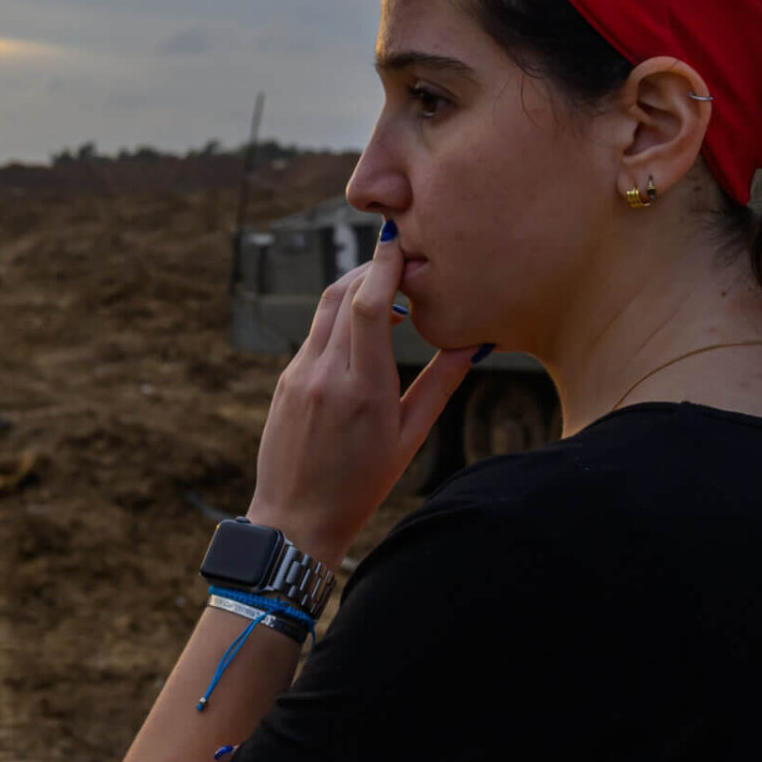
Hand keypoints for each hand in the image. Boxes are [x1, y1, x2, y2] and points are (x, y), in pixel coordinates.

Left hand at [246, 220, 482, 564]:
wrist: (295, 519)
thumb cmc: (361, 486)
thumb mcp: (409, 439)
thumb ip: (440, 385)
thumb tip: (475, 342)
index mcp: (363, 391)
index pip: (369, 307)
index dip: (385, 266)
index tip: (402, 242)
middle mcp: (325, 375)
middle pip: (345, 294)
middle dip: (374, 268)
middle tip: (405, 260)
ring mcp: (299, 374)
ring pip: (326, 307)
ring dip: (356, 286)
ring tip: (388, 288)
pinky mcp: (286, 379)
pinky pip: (315, 331)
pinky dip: (341, 315)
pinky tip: (364, 327)